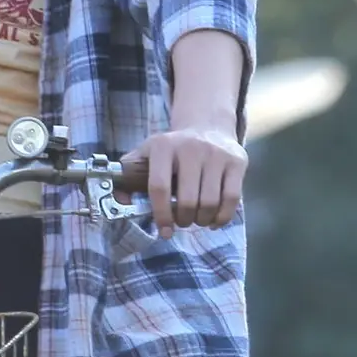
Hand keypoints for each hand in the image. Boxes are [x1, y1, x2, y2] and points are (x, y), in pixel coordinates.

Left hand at [121, 123, 247, 229]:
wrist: (207, 126)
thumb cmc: (172, 149)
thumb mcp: (147, 153)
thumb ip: (128, 175)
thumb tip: (119, 200)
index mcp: (163, 146)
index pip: (159, 188)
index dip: (160, 215)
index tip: (164, 230)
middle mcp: (191, 147)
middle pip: (187, 200)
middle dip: (183, 219)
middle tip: (181, 221)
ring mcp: (216, 153)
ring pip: (210, 203)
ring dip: (201, 221)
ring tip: (196, 219)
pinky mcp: (237, 161)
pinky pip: (231, 199)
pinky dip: (222, 217)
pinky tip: (214, 220)